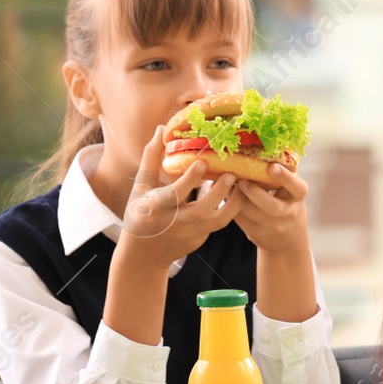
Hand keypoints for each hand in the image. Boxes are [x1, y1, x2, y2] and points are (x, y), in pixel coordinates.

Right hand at [115, 126, 246, 270]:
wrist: (142, 254)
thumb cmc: (139, 212)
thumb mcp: (141, 185)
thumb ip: (151, 157)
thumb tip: (160, 129)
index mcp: (156, 207)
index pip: (174, 194)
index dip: (189, 180)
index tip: (202, 162)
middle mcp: (175, 222)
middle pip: (202, 210)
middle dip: (220, 192)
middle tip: (233, 172)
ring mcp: (190, 233)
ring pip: (218, 220)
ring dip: (234, 202)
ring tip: (243, 182)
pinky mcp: (201, 238)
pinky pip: (219, 222)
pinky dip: (231, 208)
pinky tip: (240, 191)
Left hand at [232, 164, 308, 255]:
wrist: (287, 238)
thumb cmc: (286, 202)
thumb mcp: (290, 191)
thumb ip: (281, 175)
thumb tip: (261, 147)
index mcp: (298, 197)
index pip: (296, 187)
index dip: (285, 177)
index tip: (272, 166)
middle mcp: (288, 213)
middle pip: (272, 206)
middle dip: (255, 193)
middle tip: (241, 181)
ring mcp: (273, 227)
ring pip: (252, 214)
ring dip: (236, 198)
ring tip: (227, 184)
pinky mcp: (257, 234)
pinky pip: (241, 220)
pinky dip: (231, 206)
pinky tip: (226, 195)